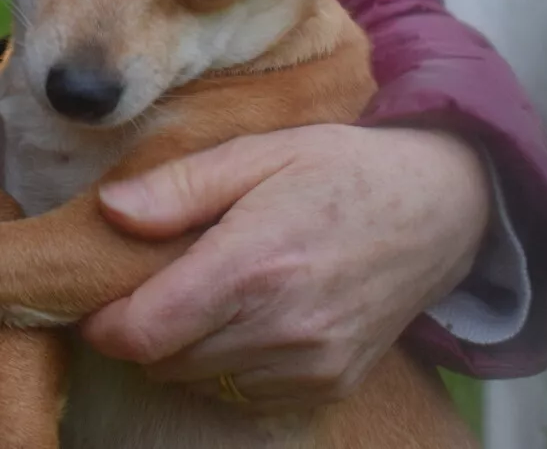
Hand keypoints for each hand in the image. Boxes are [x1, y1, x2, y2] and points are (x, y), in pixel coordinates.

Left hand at [82, 124, 489, 412]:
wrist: (440, 206)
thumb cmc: (344, 168)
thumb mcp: (261, 152)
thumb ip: (181, 187)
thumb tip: (109, 212)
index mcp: (252, 266)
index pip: (141, 333)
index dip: (105, 321)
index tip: (105, 296)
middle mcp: (281, 327)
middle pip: (163, 362)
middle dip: (147, 327)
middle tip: (164, 279)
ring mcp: (311, 364)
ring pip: (201, 381)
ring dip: (189, 347)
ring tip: (215, 291)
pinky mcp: (330, 384)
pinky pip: (245, 393)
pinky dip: (232, 364)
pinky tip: (254, 315)